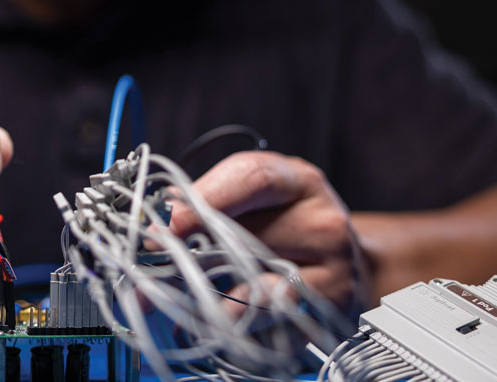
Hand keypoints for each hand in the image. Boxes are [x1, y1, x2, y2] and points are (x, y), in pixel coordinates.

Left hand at [169, 151, 371, 316]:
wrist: (344, 268)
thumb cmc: (287, 230)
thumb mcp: (257, 203)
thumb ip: (211, 207)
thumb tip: (155, 230)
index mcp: (297, 180)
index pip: (250, 177)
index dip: (200, 200)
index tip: (160, 226)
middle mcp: (322, 218)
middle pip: (246, 232)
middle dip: (190, 255)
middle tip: (152, 271)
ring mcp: (334, 265)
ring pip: (257, 281)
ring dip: (210, 294)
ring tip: (180, 299)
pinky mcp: (331, 306)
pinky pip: (271, 315)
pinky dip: (237, 319)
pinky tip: (218, 319)